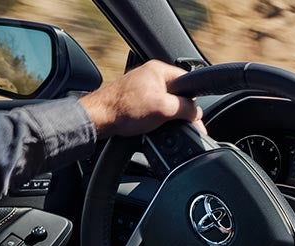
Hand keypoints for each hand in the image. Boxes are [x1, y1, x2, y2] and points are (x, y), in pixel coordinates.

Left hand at [78, 60, 205, 138]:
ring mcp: (141, 87)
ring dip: (166, 117)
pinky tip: (150, 127)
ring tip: (158, 126)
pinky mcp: (134, 100)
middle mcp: (150, 75)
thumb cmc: (124, 109)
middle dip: (179, 111)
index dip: (192, 101)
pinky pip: (153, 109)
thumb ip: (186, 109)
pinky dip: (154, 119)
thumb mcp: (165, 109)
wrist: (98, 119)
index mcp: (159, 70)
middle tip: (176, 124)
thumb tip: (197, 114)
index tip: (194, 116)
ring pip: (165, 104)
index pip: (188, 83)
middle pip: (177, 95)